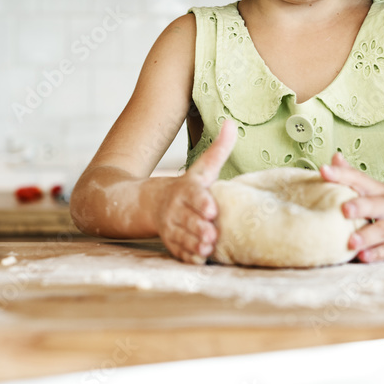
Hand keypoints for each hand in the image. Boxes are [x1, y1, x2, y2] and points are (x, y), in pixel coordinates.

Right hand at [153, 119, 235, 263]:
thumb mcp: (202, 169)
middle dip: (199, 228)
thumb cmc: (188, 186)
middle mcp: (177, 209)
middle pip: (188, 219)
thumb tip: (231, 123)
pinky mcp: (172, 242)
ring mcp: (172, 227)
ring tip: (207, 249)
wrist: (152, 203)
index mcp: (187, 190)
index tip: (212, 209)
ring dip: (194, 244)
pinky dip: (187, 257)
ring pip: (182, 237)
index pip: (194, 195)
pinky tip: (199, 261)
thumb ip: (218, 150)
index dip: (202, 202)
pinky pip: (178, 251)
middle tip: (212, 235)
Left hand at [320, 154, 383, 262]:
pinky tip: (364, 257)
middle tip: (344, 209)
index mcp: (379, 190)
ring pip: (383, 230)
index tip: (324, 170)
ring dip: (367, 236)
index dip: (342, 174)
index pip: (359, 179)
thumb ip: (354, 176)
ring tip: (351, 241)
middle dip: (360, 206)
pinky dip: (378, 254)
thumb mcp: (378, 188)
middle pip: (374, 204)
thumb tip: (334, 157)